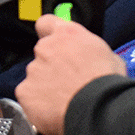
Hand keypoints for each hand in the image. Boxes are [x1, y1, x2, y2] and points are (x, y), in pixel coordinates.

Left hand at [15, 15, 125, 134]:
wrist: (99, 110)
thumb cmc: (108, 85)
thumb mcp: (109, 56)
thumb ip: (89, 51)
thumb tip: (91, 58)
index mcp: (67, 34)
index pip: (46, 23)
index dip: (49, 33)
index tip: (53, 43)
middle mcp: (46, 48)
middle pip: (42, 54)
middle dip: (52, 66)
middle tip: (67, 83)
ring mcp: (34, 69)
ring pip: (35, 77)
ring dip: (45, 87)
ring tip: (65, 101)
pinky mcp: (25, 91)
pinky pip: (28, 97)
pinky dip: (38, 104)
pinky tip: (54, 111)